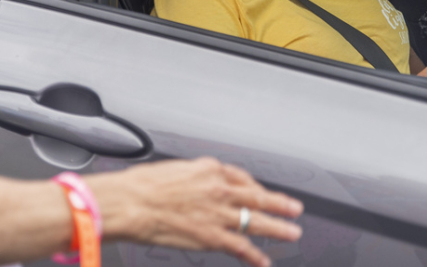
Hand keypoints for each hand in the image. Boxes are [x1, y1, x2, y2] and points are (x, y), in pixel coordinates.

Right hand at [88, 157, 302, 266]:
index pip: (241, 177)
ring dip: (277, 228)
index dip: (254, 187)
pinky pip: (240, 247)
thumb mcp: (174, 169)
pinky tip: (262, 261)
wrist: (131, 203)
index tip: (260, 191)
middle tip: (295, 208)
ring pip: (257, 221)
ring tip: (292, 232)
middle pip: (258, 197)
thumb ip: (193, 177)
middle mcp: (219, 190)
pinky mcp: (212, 237)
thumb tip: (195, 183)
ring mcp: (218, 214)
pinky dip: (254, 256)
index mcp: (209, 169)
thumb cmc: (142, 186)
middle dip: (279, 204)